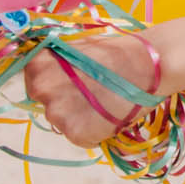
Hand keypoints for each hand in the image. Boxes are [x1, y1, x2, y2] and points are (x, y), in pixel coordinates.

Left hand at [23, 29, 161, 149]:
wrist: (151, 64)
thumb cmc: (118, 51)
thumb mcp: (80, 46)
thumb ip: (58, 62)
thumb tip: (48, 77)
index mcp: (38, 65)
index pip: (33, 81)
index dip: (55, 80)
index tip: (75, 79)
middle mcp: (41, 90)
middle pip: (46, 104)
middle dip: (66, 100)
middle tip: (93, 91)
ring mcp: (58, 114)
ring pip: (63, 122)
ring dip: (80, 116)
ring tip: (106, 101)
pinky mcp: (77, 134)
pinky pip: (81, 137)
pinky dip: (95, 130)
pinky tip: (111, 113)